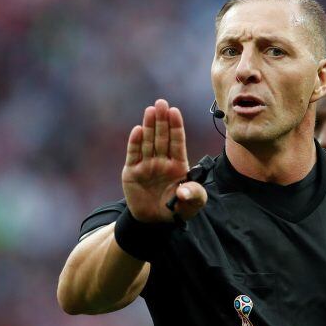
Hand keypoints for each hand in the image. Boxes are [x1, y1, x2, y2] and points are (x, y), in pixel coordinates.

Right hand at [122, 99, 206, 222]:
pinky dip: (135, 143)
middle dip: (162, 120)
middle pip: (162, 137)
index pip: (177, 142)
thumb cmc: (177, 209)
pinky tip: (137, 130)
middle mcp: (162, 161)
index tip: (174, 111)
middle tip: (161, 102)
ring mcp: (147, 165)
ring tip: (150, 110)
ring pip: (148, 142)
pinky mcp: (132, 172)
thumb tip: (183, 191)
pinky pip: (134, 155)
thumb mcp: (192, 204)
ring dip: (148, 126)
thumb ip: (193, 195)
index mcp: (178, 165)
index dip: (176, 126)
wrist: (155, 222)